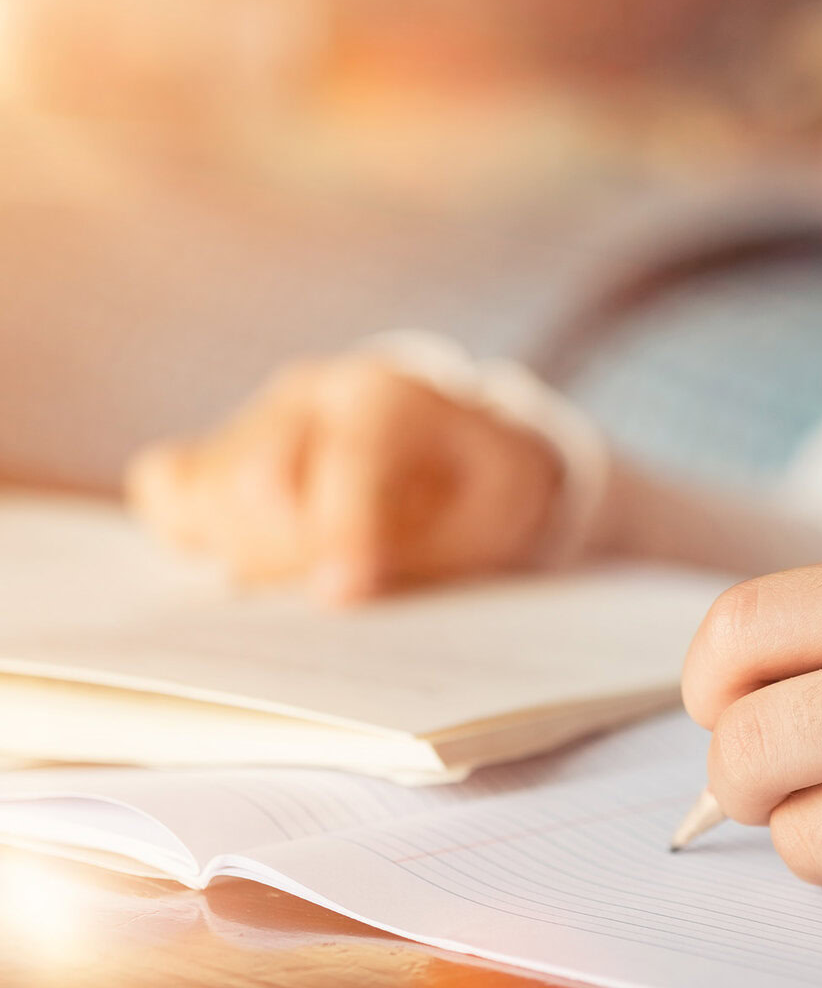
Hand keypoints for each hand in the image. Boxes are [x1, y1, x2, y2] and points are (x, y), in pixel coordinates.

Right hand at [126, 357, 563, 602]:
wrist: (465, 449)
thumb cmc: (481, 491)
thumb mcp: (488, 520)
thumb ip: (421, 553)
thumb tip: (332, 594)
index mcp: (389, 396)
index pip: (354, 458)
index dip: (344, 531)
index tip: (339, 595)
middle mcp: (311, 392)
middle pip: (259, 479)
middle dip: (295, 556)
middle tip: (338, 593)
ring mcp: (256, 416)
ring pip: (206, 492)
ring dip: (251, 555)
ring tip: (314, 567)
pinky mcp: (216, 446)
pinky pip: (167, 487)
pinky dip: (194, 530)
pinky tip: (251, 552)